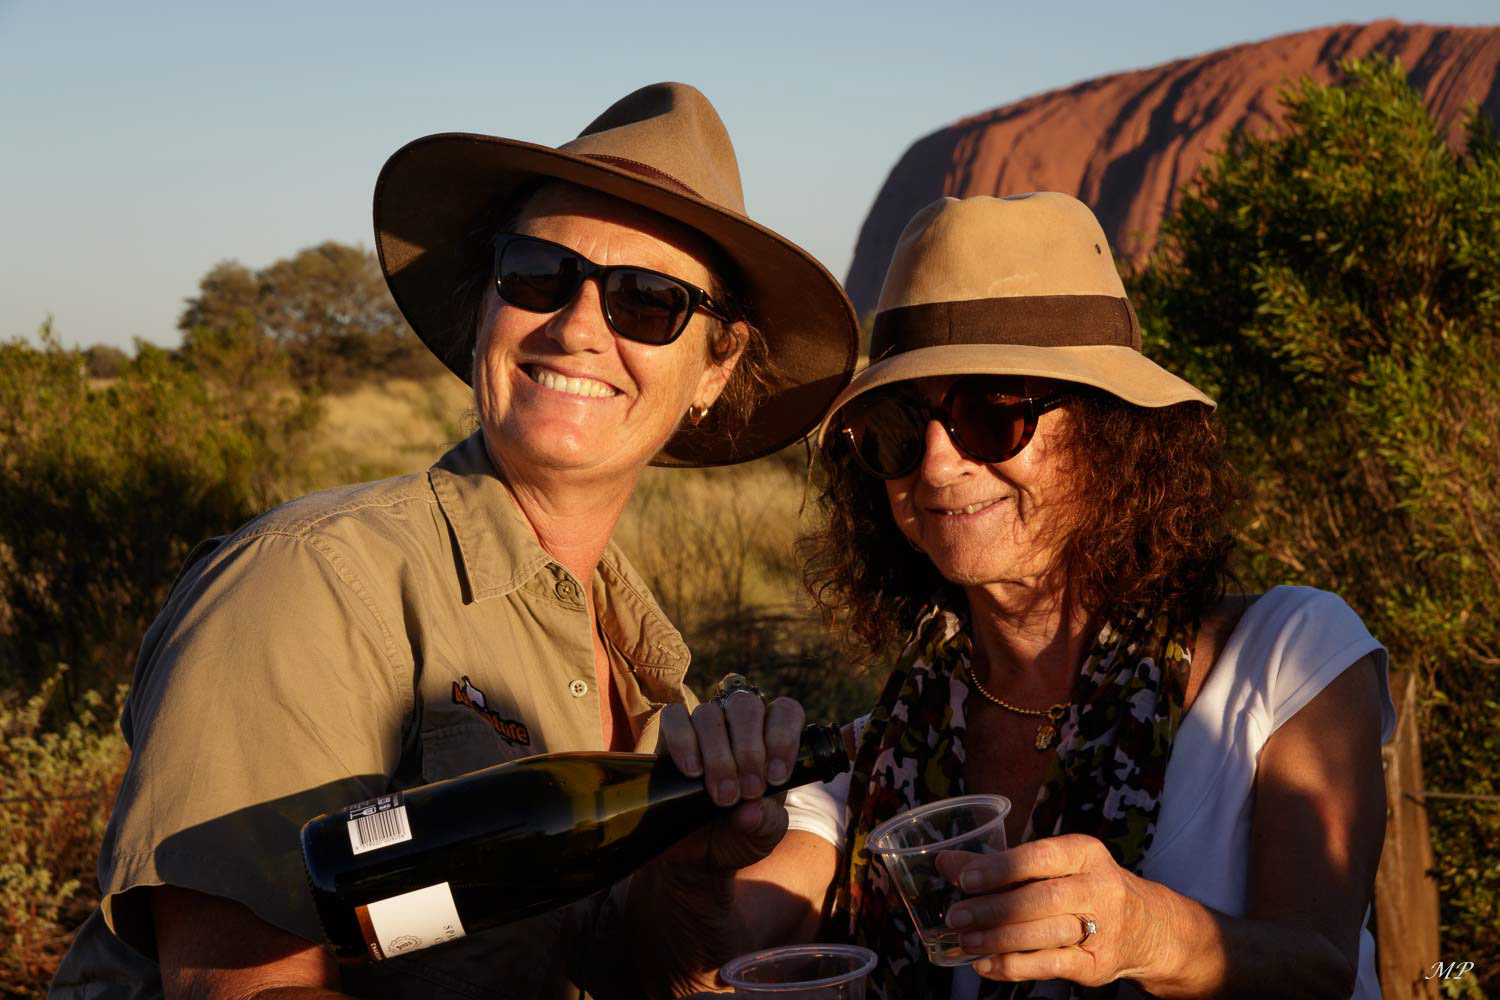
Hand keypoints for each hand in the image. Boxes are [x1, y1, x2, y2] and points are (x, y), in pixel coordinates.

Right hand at [658, 690, 805, 871]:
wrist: (696, 854)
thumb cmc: (738, 834)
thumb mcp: (761, 836)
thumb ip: (764, 823)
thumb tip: (750, 810)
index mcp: (771, 738)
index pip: (784, 711)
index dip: (783, 737)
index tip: (776, 777)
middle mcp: (737, 724)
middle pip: (746, 706)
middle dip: (749, 751)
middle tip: (748, 790)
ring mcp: (703, 726)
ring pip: (710, 714)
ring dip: (718, 754)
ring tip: (722, 794)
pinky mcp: (669, 735)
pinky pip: (674, 717)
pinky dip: (683, 740)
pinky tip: (692, 771)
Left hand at [938, 833, 1162, 986]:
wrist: (1145, 926)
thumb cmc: (1082, 886)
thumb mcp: (1051, 866)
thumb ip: (999, 865)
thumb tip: (946, 863)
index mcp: (1085, 853)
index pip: (1041, 856)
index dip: (1002, 868)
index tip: (965, 879)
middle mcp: (1099, 888)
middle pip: (1041, 899)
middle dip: (994, 909)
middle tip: (956, 916)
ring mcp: (1102, 928)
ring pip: (1045, 935)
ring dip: (998, 940)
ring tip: (965, 940)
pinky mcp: (1096, 964)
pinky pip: (1048, 966)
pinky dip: (1012, 967)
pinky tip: (985, 964)